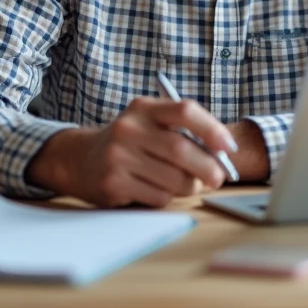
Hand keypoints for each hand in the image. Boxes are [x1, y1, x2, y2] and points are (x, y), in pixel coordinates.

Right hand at [26, 96, 238, 207]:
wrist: (79, 159)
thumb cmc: (129, 143)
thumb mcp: (149, 125)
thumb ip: (182, 133)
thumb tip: (222, 156)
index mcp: (144, 108)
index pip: (185, 111)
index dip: (212, 129)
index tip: (228, 147)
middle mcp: (129, 128)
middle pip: (182, 149)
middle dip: (209, 167)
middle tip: (219, 178)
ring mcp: (118, 156)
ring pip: (174, 179)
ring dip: (188, 187)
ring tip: (183, 184)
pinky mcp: (113, 183)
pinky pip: (158, 197)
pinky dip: (167, 198)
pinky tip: (155, 190)